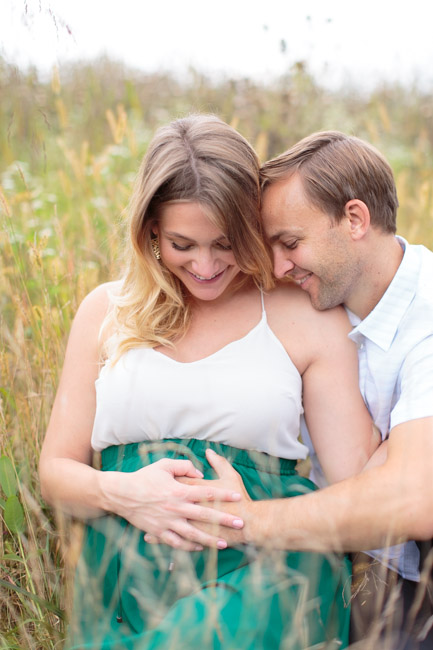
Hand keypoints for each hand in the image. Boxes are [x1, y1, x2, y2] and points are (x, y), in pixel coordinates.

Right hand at [100, 456, 243, 549]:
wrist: (122, 494)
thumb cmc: (144, 477)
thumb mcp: (164, 465)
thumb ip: (185, 466)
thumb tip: (200, 473)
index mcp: (179, 490)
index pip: (207, 492)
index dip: (224, 494)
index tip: (238, 496)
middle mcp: (176, 508)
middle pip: (205, 515)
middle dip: (224, 520)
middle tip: (240, 523)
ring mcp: (167, 522)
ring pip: (193, 535)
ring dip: (210, 540)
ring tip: (224, 544)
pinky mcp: (159, 532)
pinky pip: (177, 543)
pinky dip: (189, 547)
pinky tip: (200, 548)